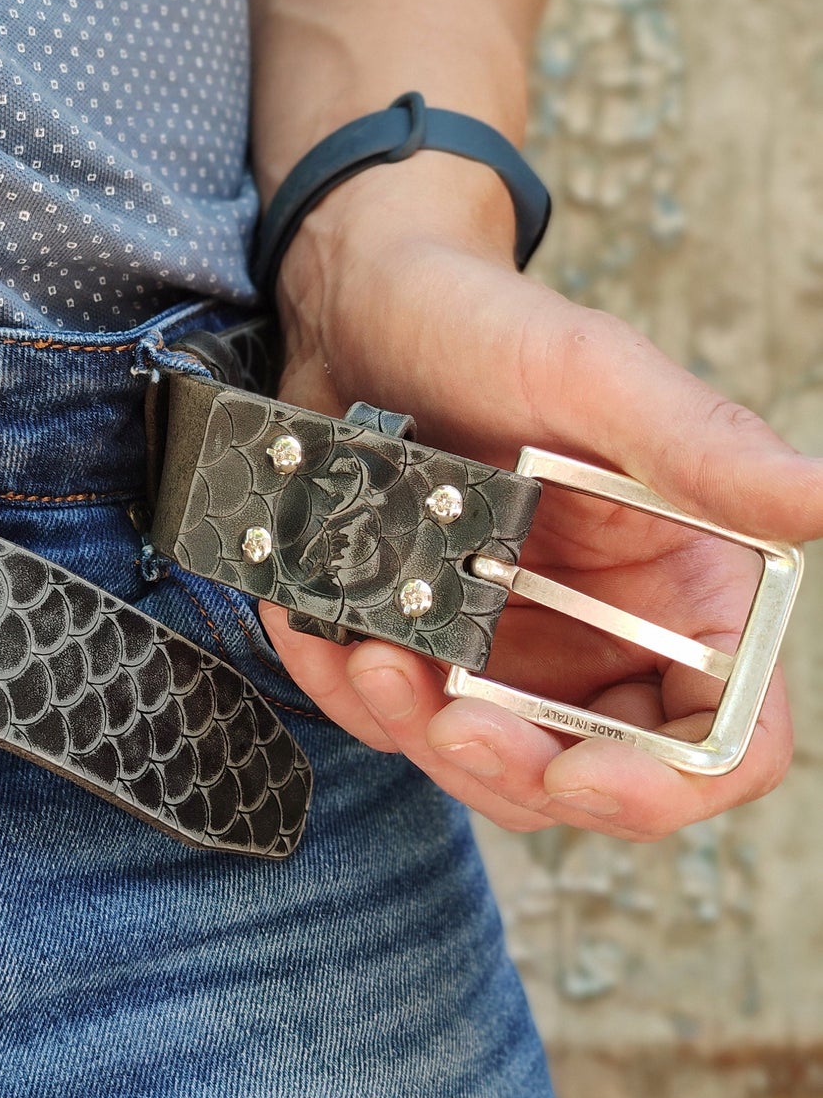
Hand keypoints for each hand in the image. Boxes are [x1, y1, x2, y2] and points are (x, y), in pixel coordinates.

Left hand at [260, 155, 822, 840]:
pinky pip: (394, 712)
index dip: (663, 783)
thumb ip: (698, 447)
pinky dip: (354, 693)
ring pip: (484, 760)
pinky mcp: (427, 643)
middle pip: (589, 772)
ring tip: (371, 657)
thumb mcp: (589, 374)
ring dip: (420, 734)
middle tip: (442, 719)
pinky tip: (324, 633)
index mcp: (686, 584)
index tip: (577, 777)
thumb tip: (820, 498)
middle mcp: (608, 634)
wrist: (363, 313)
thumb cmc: (486, 328)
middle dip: (513, 769)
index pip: (722, 736)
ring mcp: (510, 647)